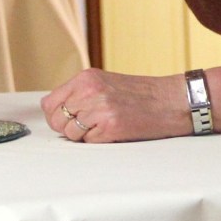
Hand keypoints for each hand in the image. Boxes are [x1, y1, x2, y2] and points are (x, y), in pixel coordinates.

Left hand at [41, 68, 190, 142]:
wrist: (170, 100)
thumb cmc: (141, 94)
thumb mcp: (105, 83)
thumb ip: (80, 93)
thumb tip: (53, 110)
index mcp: (86, 78)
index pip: (49, 102)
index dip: (56, 116)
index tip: (68, 119)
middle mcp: (89, 90)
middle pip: (57, 120)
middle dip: (68, 128)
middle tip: (89, 126)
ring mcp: (99, 108)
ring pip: (71, 133)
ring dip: (84, 136)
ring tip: (104, 127)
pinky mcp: (110, 126)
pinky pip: (88, 142)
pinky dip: (99, 141)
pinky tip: (114, 130)